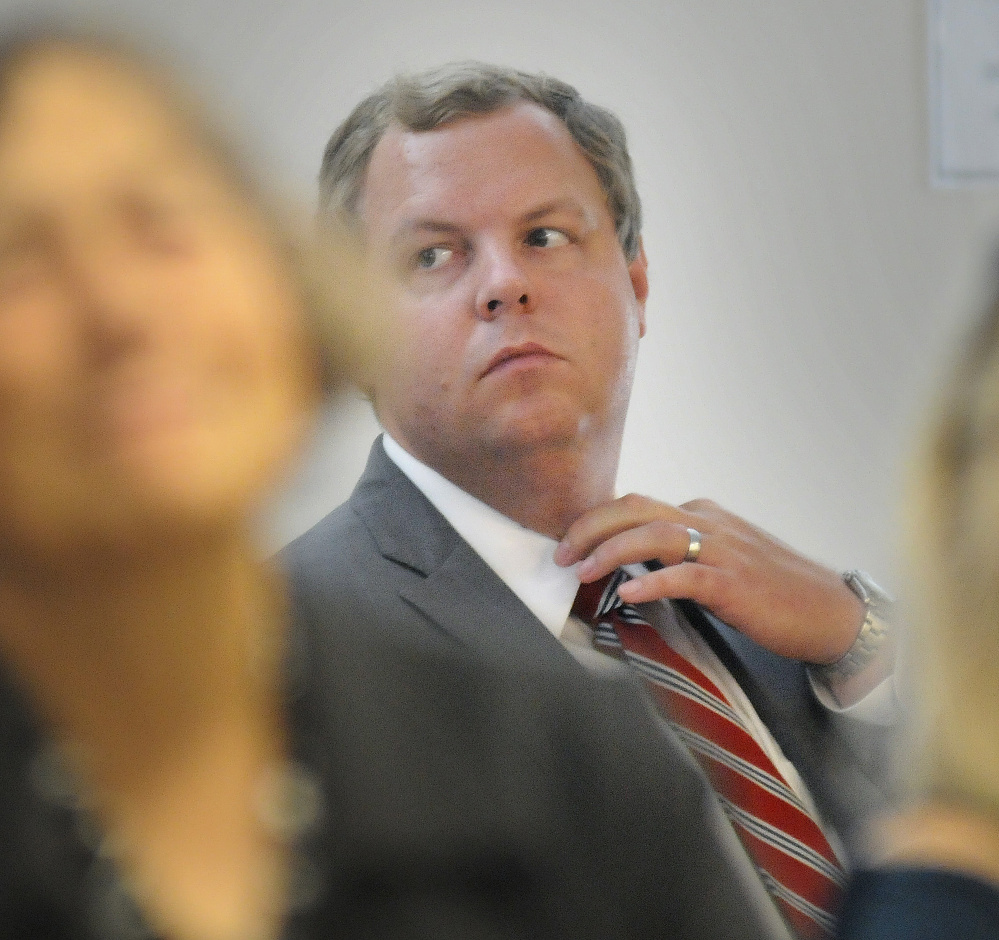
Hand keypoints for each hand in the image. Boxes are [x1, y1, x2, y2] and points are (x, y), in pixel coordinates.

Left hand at [553, 494, 865, 666]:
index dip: (597, 521)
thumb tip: (632, 564)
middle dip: (591, 527)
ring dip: (610, 550)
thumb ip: (681, 552)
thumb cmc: (774, 590)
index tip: (570, 542)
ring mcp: (723, 551)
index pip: (637, 505)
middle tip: (560, 553)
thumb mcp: (721, 558)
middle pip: (636, 509)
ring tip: (582, 570)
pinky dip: (651, 582)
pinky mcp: (735, 583)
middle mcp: (709, 523)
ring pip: (654, 535)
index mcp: (703, 514)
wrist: (831, 613)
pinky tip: (626, 593)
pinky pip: (685, 576)